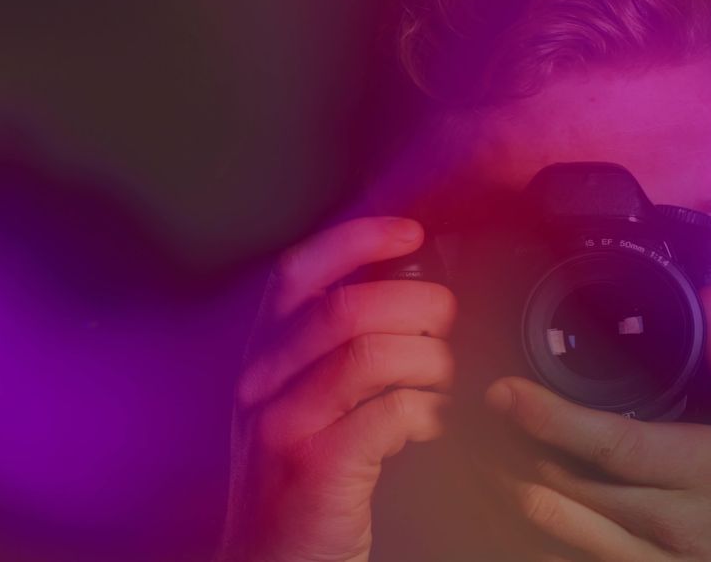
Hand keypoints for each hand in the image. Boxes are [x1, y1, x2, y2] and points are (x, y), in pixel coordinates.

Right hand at [217, 217, 457, 561]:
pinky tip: (432, 422)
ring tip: (444, 378)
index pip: (298, 273)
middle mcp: (263, 382)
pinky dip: (425, 411)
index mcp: (264, 357)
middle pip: (345, 308)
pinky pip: (386, 415)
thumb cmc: (301, 477)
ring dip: (428, 359)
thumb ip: (337, 353)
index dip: (356, 240)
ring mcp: (284, 425)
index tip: (411, 233)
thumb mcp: (303, 403)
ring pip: (368, 355)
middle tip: (447, 323)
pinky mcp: (315, 469)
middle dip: (416, 304)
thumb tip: (413, 300)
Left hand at [480, 287, 710, 560]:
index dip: (551, 419)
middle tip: (477, 411)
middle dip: (510, 444)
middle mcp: (671, 519)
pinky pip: (557, 552)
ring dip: (505, 482)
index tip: (506, 392)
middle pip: (565, 481)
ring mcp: (645, 558)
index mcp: (705, 470)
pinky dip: (523, 522)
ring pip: (550, 521)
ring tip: (479, 447)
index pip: (615, 444)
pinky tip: (508, 492)